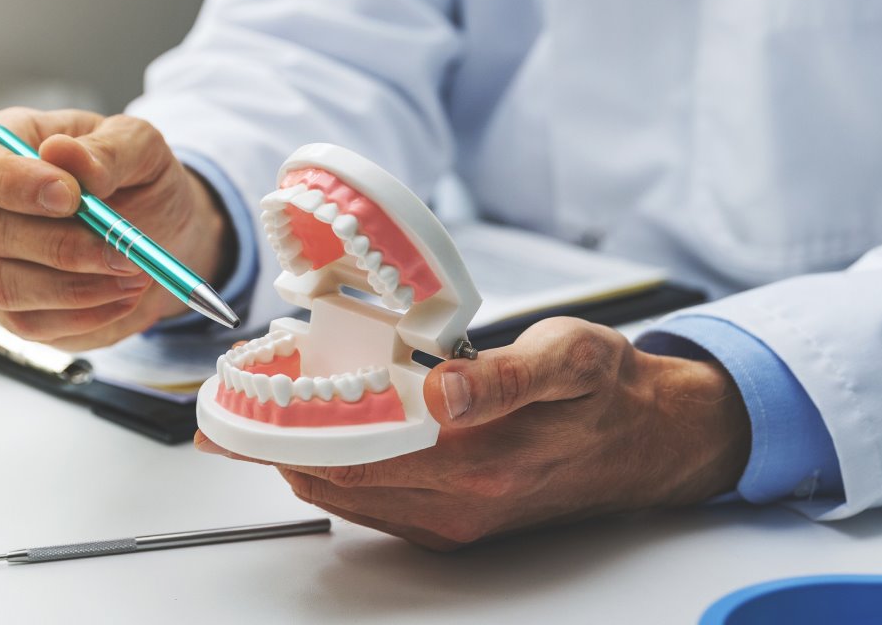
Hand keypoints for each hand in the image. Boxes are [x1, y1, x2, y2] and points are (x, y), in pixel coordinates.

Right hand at [0, 107, 230, 349]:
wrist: (161, 235)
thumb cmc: (138, 180)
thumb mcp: (140, 148)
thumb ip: (106, 149)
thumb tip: (61, 152)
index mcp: (0, 149)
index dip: (10, 182)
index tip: (70, 196)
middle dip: (61, 246)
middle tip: (122, 250)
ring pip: (3, 285)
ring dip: (76, 287)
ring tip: (133, 273)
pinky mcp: (11, 308)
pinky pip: (29, 323)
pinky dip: (84, 315)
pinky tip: (123, 296)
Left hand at [197, 318, 752, 549]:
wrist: (652, 440)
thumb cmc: (607, 390)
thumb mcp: (568, 356)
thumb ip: (501, 375)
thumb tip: (444, 392)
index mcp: (477, 458)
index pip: (349, 450)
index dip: (283, 429)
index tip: (236, 404)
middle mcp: (458, 501)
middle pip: (333, 478)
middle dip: (274, 443)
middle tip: (228, 406)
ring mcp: (454, 519)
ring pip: (346, 495)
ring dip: (298, 458)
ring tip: (259, 417)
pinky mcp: (455, 524)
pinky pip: (372, 505)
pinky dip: (335, 472)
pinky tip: (319, 439)